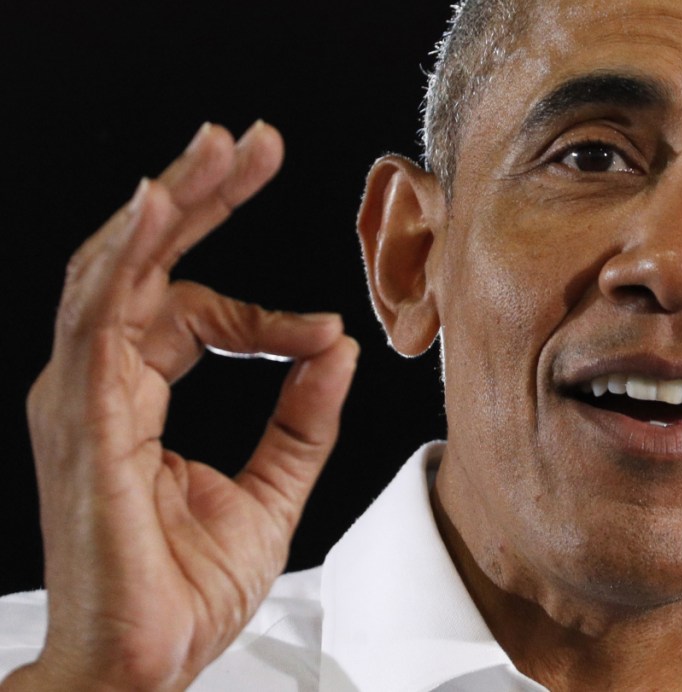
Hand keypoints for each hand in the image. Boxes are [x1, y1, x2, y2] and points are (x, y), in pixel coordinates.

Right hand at [3, 122, 357, 690]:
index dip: (261, 311)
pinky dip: (126, 254)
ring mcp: (81, 396)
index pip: (188, 310)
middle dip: (198, 196)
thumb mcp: (272, 488)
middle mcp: (98, 382)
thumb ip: (303, 417)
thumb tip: (337, 347)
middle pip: (143, 262)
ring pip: (118, 269)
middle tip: (250, 143)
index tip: (321, 332)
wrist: (145, 666)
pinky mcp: (84, 420)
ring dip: (170, 201)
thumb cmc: (186, 587)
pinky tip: (159, 203)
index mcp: (135, 394)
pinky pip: (100, 318)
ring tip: (216, 150)